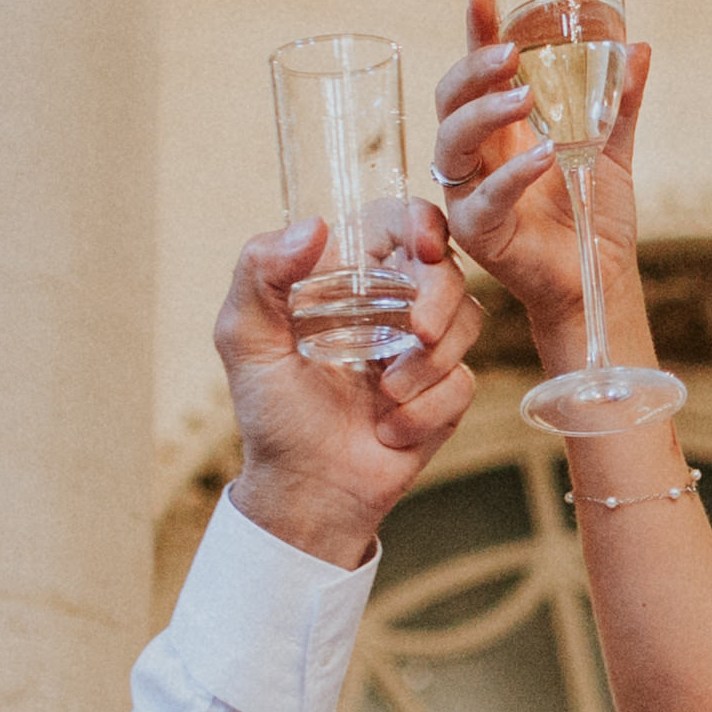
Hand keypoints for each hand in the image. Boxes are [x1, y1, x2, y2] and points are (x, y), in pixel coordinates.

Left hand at [215, 202, 476, 569]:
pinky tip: (390, 430)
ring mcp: (422, 348)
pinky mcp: (445, 393)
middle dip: (440, 299)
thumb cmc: (272, 414)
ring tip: (384, 396)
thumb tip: (314, 226)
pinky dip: (425, 410)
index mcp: (346, 279)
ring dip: (427, 364)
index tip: (425, 246)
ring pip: (468, 320)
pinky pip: (463, 381)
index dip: (421, 221)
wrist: (306, 491)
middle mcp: (391, 305)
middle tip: (415, 333)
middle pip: (448, 269)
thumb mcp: (244, 338)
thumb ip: (259, 272)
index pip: (395, 222)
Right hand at [432, 0, 655, 361]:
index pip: (479, 71)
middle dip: (474, 68)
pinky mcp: (478, 232)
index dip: (476, 32)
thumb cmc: (595, 214)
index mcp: (502, 128)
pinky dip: (513, 174)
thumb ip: (620, 102)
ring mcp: (470, 192)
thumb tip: (639, 47)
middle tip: (509, 51)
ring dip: (484, 112)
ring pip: (451, 141)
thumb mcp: (613, 149)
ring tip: (524, 95)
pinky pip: (485, 198)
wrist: (601, 278)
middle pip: (451, 98)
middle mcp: (477, 155)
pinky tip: (543, 156)